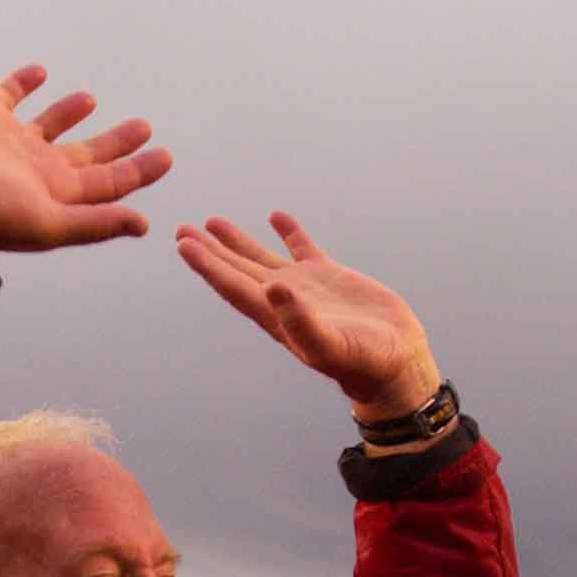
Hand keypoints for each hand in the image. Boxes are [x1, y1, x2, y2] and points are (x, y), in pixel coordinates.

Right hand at [0, 64, 171, 251]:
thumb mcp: (47, 223)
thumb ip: (94, 222)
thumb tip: (142, 225)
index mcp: (54, 196)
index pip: (107, 185)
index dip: (138, 171)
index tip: (166, 156)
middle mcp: (34, 169)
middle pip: (86, 156)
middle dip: (116, 143)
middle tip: (144, 126)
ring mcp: (9, 141)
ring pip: (49, 124)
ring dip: (69, 113)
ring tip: (90, 98)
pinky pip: (9, 93)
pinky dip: (24, 82)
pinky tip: (40, 72)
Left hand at [176, 213, 441, 415]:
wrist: (394, 361)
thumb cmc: (361, 361)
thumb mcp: (329, 344)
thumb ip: (299, 320)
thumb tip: (272, 287)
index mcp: (274, 316)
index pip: (232, 285)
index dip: (207, 266)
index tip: (183, 243)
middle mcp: (282, 300)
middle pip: (236, 270)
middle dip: (209, 251)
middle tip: (181, 229)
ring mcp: (305, 287)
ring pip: (261, 257)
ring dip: (236, 241)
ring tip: (212, 221)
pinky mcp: (330, 277)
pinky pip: (302, 248)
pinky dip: (288, 231)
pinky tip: (275, 215)